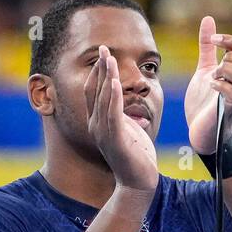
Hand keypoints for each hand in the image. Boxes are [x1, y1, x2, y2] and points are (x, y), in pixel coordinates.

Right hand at [84, 45, 157, 191]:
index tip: (104, 54)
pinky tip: (113, 82)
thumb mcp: (128, 130)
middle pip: (95, 91)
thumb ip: (123, 115)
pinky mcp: (115, 139)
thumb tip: (125, 101)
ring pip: (103, 99)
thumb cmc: (136, 158)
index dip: (97, 72)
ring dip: (106, 76)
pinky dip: (112, 97)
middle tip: (103, 48)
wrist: (138, 184)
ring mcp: (103, 133)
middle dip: (100, 68)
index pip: (93, 92)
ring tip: (109, 58)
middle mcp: (96, 126)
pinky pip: (112, 114)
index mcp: (98, 123)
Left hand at [184, 16, 231, 152]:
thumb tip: (208, 19)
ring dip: (229, 71)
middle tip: (217, 64)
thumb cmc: (203, 100)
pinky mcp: (229, 111)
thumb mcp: (204, 68)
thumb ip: (207, 46)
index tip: (214, 41)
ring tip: (214, 76)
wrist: (197, 129)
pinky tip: (211, 84)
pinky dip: (224, 87)